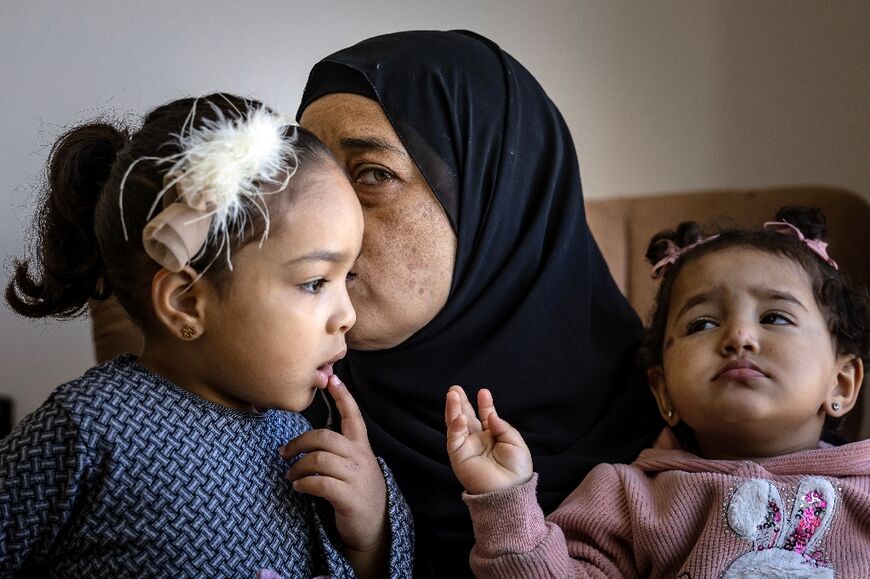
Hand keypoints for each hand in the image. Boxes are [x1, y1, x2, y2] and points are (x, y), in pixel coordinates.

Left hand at [280, 375, 386, 575]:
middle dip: (299, 442)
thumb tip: (311, 441)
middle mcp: (360, 458)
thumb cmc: (358, 493)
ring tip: (290, 476)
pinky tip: (299, 487)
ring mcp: (355, 477)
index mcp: (361, 448)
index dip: (343, 397)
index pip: (353, 416)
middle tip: (284, 453)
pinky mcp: (348, 496)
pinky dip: (303, 484)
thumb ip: (341, 451)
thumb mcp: (356, 467)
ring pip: (319, 459)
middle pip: (325, 437)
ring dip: (297, 467)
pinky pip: (319, 483)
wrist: (374, 528)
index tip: (332, 379)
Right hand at [445, 385, 532, 494]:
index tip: (483, 392)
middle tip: (455, 388)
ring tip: (452, 394)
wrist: (511, 491)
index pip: (485, 416)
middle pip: (466, 417)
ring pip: (456, 425)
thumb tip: (490, 415)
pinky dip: (455, 427)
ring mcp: (467, 448)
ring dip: (453, 409)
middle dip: (461, 402)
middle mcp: (478, 441)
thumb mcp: (516, 443)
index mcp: (493, 437)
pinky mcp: (458, 457)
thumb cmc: (517, 470)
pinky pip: (454, 439)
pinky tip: (458, 416)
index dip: (484, 404)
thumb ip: (502, 427)